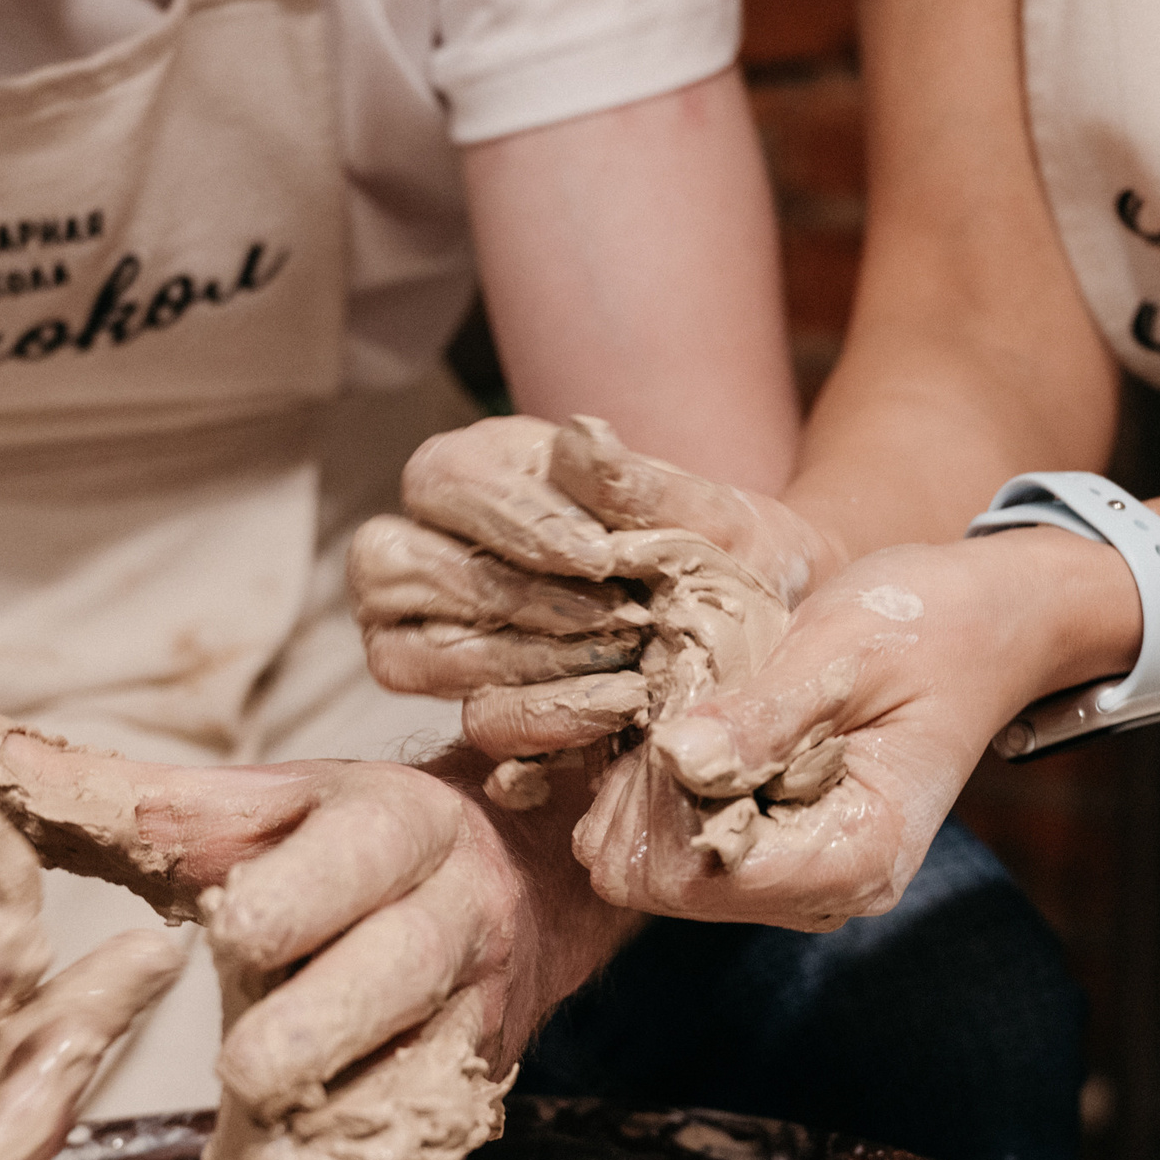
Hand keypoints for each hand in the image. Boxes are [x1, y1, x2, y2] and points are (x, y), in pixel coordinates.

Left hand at [0, 690, 629, 1159]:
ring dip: (328, 1130)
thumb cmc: (336, 847)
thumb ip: (106, 792)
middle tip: (245, 1070)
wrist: (516, 887)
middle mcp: (453, 915)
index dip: (287, 906)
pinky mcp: (477, 1094)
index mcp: (393, 825)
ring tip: (253, 1159)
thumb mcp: (245, 806)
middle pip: (392, 977)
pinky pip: (423, 1157)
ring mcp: (476, 1013)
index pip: (350, 866)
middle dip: (312, 1031)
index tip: (230, 934)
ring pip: (415, 1083)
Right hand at [351, 415, 842, 767]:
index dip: (511, 522)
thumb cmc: (724, 550)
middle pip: (392, 568)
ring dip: (518, 665)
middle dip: (511, 599)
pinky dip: (543, 722)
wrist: (767, 629)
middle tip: (618, 618)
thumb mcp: (705, 512)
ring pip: (403, 658)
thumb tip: (582, 435)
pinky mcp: (474, 707)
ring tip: (624, 669)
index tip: (600, 557)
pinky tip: (616, 711)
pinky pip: (472, 724)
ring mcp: (433, 637)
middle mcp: (430, 549)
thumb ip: (640, 482)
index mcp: (478, 471)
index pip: (443, 481)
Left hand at [574, 535, 1103, 930]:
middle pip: (667, 883)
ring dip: (651, 788)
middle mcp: (825, 891)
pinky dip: (660, 790)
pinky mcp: (767, 858)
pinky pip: (669, 848)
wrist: (983, 627)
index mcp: (860, 855)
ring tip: (700, 711)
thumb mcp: (846, 646)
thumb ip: (764, 712)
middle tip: (689, 702)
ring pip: (654, 871)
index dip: (667, 794)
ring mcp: (793, 882)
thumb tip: (679, 757)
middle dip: (651, 792)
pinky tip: (698, 731)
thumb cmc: (930, 625)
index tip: (687, 712)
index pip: (708, 873)